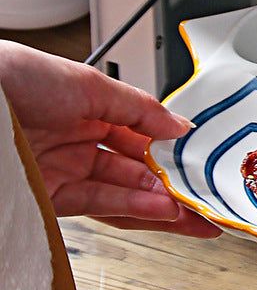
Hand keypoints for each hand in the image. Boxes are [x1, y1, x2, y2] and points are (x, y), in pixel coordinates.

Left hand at [0, 42, 219, 237]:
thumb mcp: (90, 84)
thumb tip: (180, 125)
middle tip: (204, 197)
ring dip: (161, 204)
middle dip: (173, 184)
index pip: (142, 135)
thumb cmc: (14, 78)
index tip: (199, 158)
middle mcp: (78, 141)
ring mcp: (64, 171)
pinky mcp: (49, 198)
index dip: (172, 149)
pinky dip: (135, 210)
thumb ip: (140, 108)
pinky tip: (162, 211)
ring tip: (191, 211)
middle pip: (136, 168)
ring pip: (123, 193)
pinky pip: (101, 207)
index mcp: (90, 109)